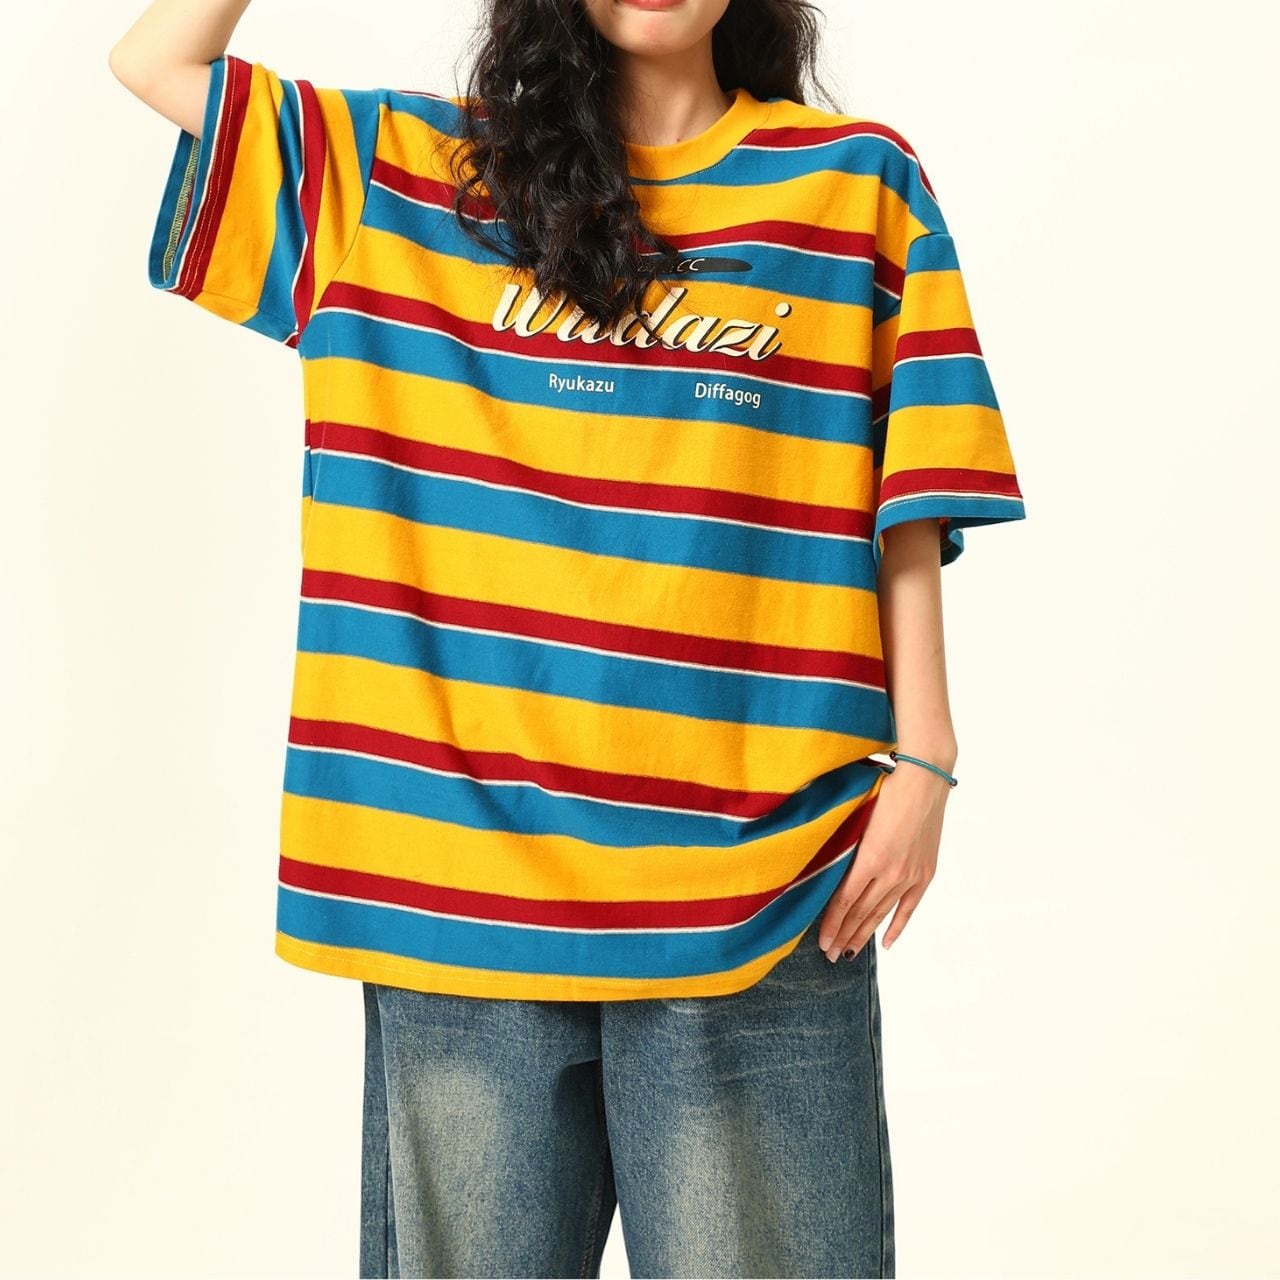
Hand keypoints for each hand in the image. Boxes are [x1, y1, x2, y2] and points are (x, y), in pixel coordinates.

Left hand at [815, 760, 950, 961]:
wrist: (924, 780)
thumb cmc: (884, 790)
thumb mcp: (857, 819)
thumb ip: (845, 847)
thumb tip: (824, 870)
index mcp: (870, 858)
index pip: (844, 902)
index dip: (831, 924)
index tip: (820, 941)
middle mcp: (891, 872)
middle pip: (861, 913)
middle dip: (843, 936)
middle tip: (828, 955)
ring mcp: (910, 875)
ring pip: (881, 913)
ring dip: (864, 934)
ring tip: (848, 953)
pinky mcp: (925, 873)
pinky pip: (908, 907)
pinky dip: (897, 925)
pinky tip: (886, 942)